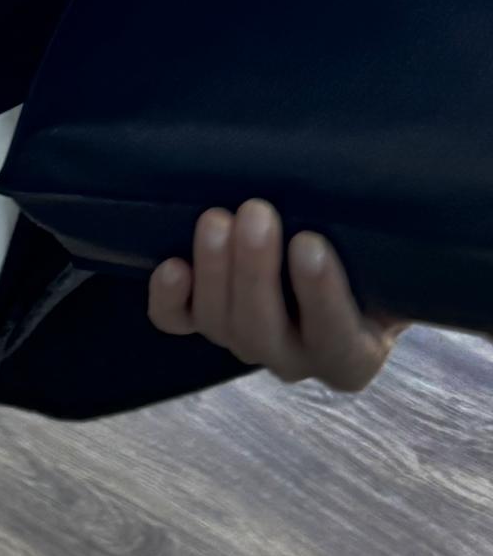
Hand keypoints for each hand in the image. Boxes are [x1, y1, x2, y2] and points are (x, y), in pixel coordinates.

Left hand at [146, 197, 408, 391]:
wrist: (336, 254)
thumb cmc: (369, 256)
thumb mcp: (387, 258)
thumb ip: (376, 246)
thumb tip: (368, 196)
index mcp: (353, 354)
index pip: (335, 337)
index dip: (320, 293)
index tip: (310, 242)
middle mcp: (296, 359)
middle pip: (264, 332)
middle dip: (255, 271)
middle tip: (256, 212)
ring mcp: (245, 342)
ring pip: (219, 324)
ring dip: (214, 270)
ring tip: (216, 219)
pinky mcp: (203, 322)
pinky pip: (175, 322)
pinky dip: (168, 298)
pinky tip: (171, 265)